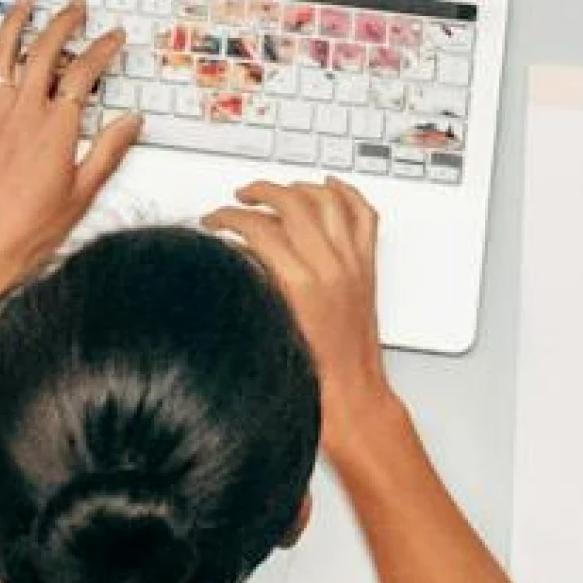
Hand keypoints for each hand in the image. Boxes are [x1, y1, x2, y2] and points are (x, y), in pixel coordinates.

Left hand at [0, 0, 140, 305]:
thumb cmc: (26, 232)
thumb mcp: (82, 195)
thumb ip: (108, 152)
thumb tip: (131, 123)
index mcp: (56, 129)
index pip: (84, 74)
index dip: (102, 50)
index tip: (113, 38)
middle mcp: (23, 114)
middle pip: (45, 53)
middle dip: (63, 25)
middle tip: (75, 10)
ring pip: (3, 56)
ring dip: (15, 25)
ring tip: (25, 5)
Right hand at [205, 178, 394, 416]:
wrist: (351, 395)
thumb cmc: (311, 375)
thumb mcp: (267, 323)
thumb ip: (254, 279)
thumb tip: (239, 250)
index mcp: (301, 283)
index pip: (258, 227)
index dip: (228, 217)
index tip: (215, 220)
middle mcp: (331, 267)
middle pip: (293, 202)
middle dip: (260, 192)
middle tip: (241, 198)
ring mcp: (353, 264)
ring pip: (329, 200)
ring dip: (299, 186)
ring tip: (279, 189)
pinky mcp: (367, 267)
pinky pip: (364, 216)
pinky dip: (347, 195)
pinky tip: (331, 188)